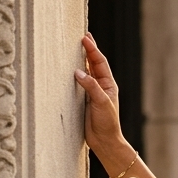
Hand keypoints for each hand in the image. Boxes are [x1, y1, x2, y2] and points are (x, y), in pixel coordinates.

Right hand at [74, 34, 124, 156]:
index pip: (100, 62)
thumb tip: (77, 72)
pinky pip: (78, 84)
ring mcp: (92, 93)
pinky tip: (69, 69)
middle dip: (88, 50)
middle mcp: (100, 86)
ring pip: (86, 73)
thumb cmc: (107, 123)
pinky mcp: (83, 101)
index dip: (92, 50)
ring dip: (81, 61)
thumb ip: (90, 86)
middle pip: (93, 64)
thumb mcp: (101, 102)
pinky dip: (74, 75)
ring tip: (75, 48)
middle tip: (82, 37)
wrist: (104, 141)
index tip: (85, 38)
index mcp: (108, 85)